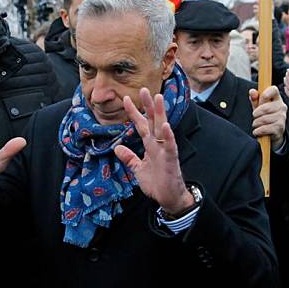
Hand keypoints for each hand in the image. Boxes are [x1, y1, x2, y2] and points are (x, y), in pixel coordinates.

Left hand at [114, 88, 193, 214]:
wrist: (169, 198)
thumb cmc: (156, 183)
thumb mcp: (138, 169)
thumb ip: (129, 158)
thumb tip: (118, 148)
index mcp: (150, 145)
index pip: (141, 125)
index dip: (134, 112)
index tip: (125, 98)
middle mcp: (158, 144)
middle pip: (152, 121)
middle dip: (148, 105)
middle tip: (144, 89)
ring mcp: (165, 151)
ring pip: (162, 128)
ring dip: (160, 113)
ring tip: (158, 98)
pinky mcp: (171, 160)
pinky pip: (170, 146)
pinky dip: (168, 136)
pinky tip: (165, 126)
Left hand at [249, 86, 286, 149]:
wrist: (273, 133)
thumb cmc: (265, 116)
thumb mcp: (258, 107)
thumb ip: (255, 99)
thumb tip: (252, 91)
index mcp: (277, 99)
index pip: (274, 90)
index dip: (265, 93)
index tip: (260, 99)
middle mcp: (282, 107)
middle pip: (265, 108)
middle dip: (256, 114)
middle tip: (255, 117)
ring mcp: (282, 118)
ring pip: (264, 119)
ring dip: (256, 123)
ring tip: (256, 124)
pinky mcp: (280, 128)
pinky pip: (265, 128)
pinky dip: (258, 131)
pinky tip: (258, 130)